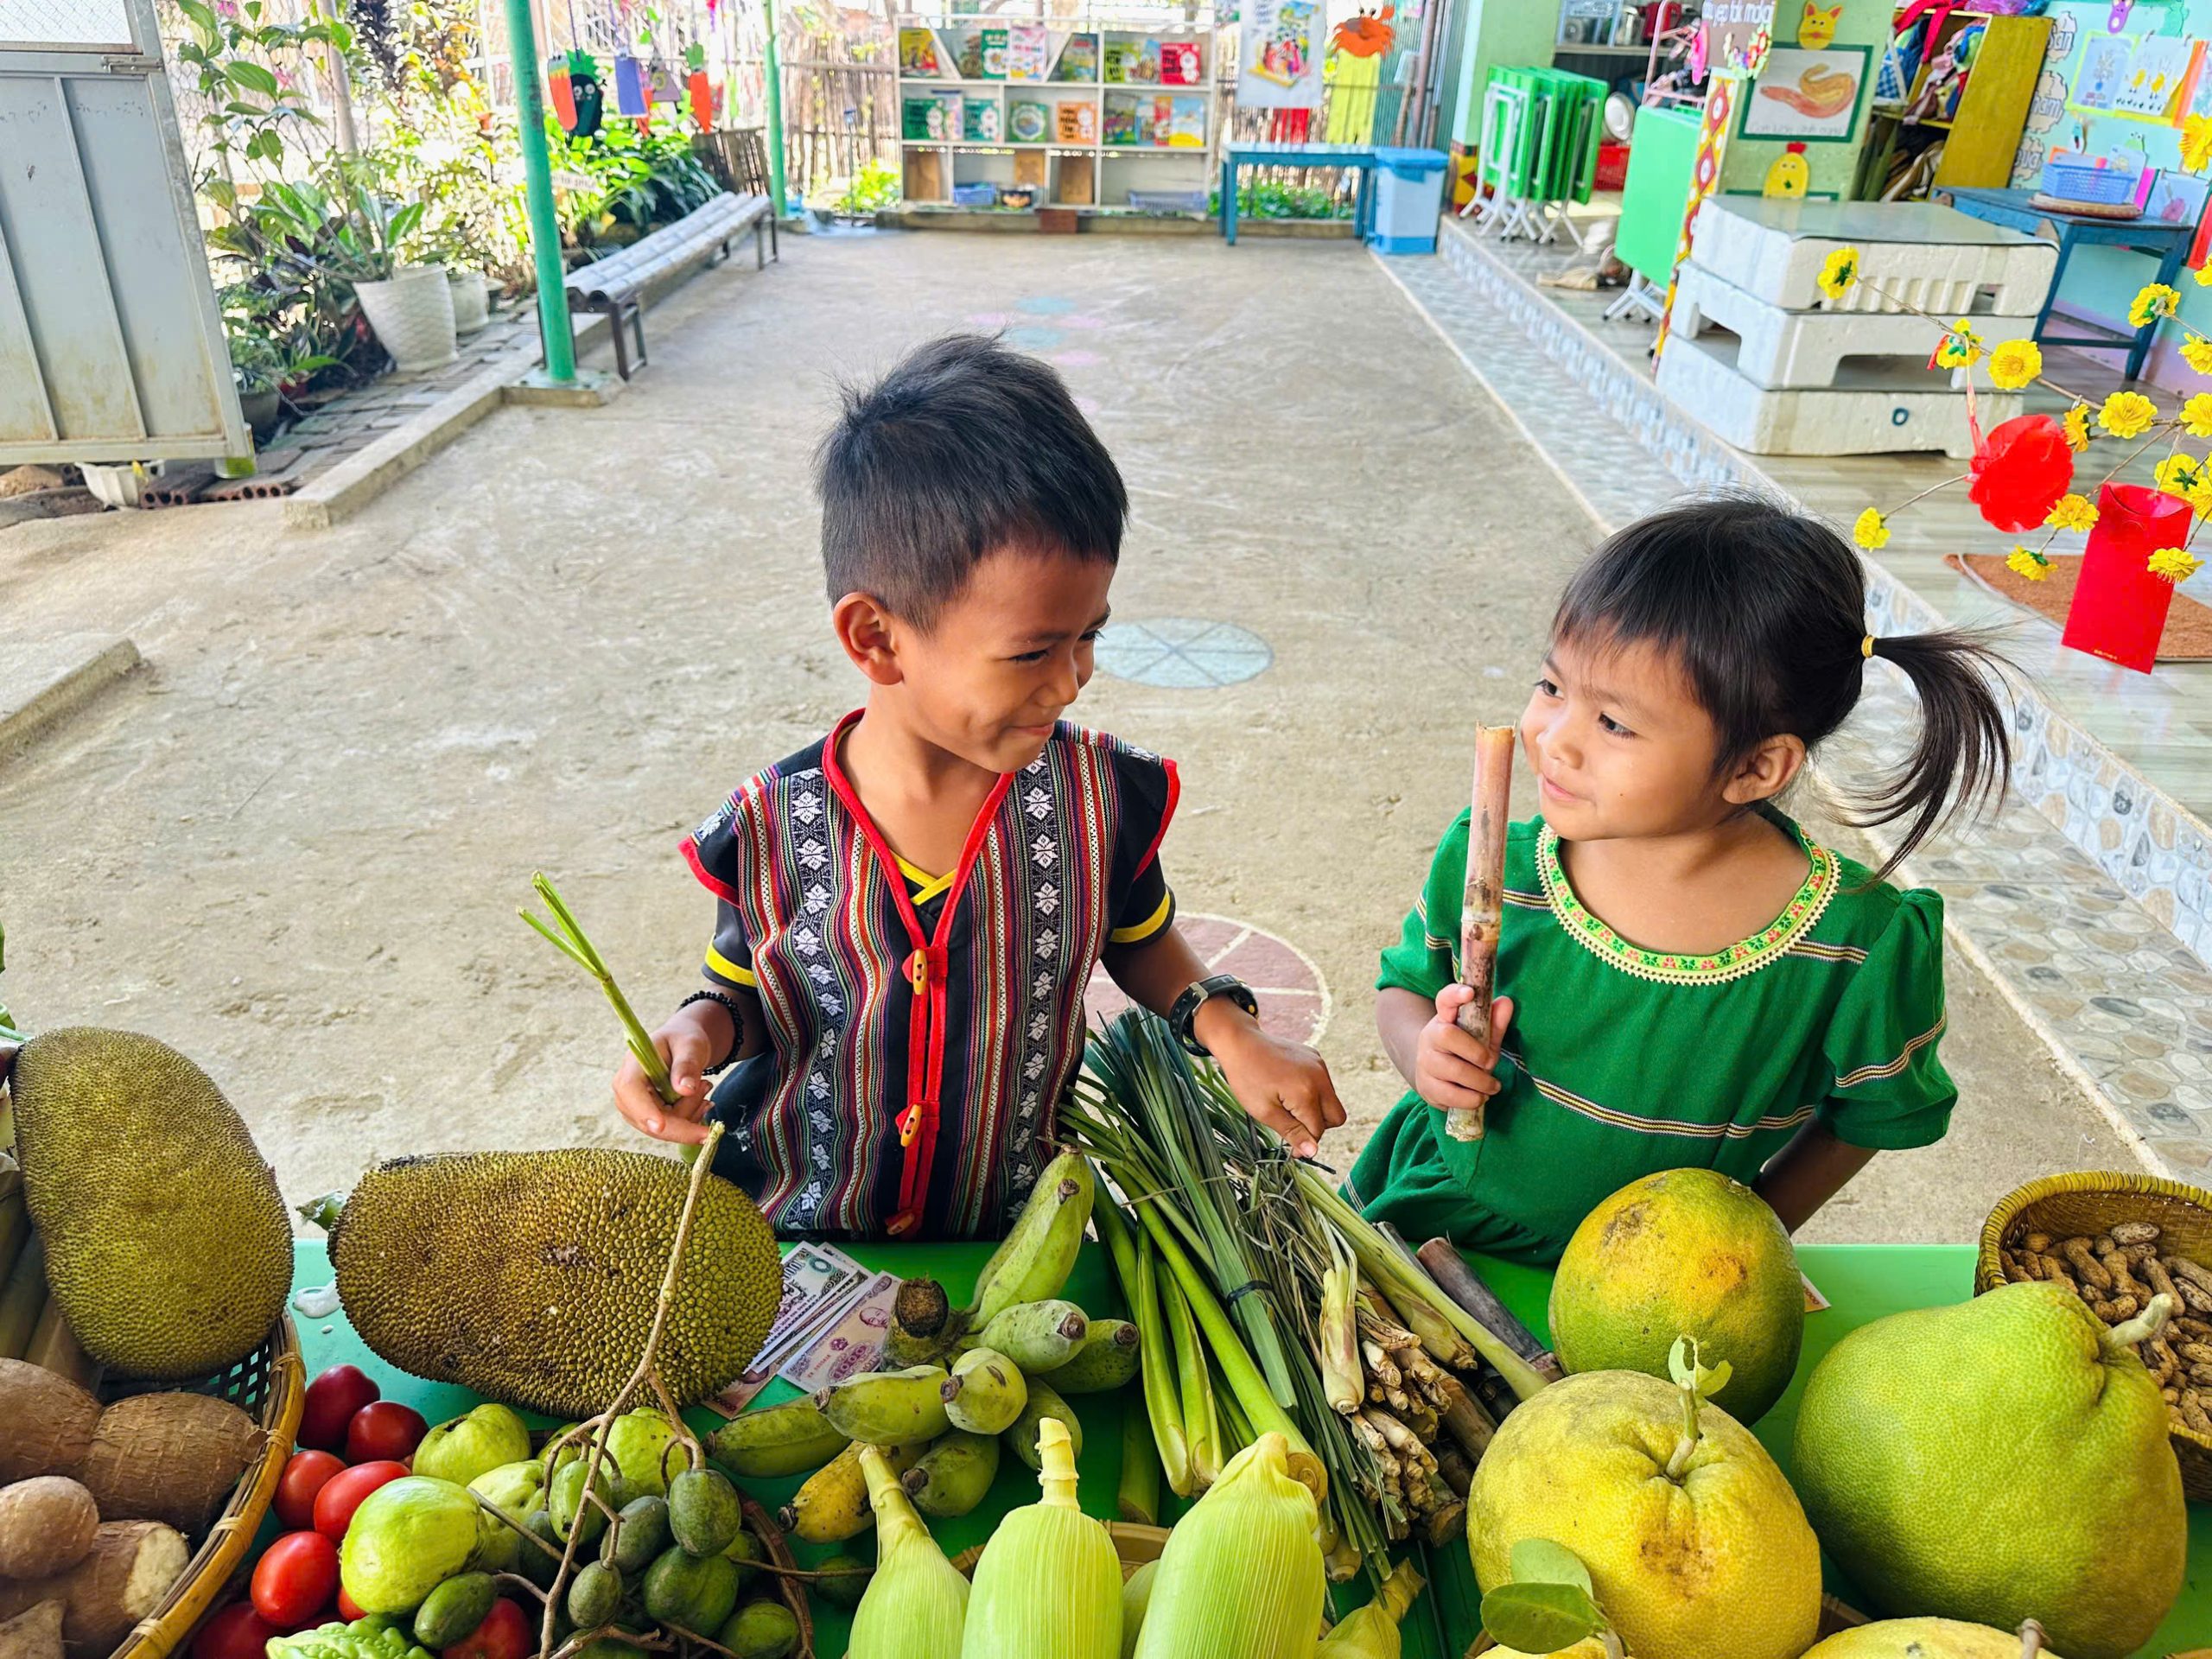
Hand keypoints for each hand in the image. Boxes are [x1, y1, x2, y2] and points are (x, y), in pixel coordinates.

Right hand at [611, 1005, 723, 1145]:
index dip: (643, 1110)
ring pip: (664, 1128)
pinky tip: (700, 1099)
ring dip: (690, 1113)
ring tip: (704, 1085)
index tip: (660, 1126)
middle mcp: (626, 1091)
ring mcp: (635, 1108)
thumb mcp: (690, 1045)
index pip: (630, 1090)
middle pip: (648, 1120)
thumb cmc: (684, 1039)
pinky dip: (689, 1119)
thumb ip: (687, 1064)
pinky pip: (670, 1130)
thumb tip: (685, 1090)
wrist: (683, 1046)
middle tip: (707, 1085)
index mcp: (632, 1065)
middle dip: (684, 1113)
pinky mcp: (647, 1118)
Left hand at [1203, 1007, 1346, 1158]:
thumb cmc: (1247, 1077)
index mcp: (1306, 1092)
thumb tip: (1313, 1153)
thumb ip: (1293, 1132)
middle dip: (1318, 1126)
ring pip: (1331, 1101)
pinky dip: (1311, 1093)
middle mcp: (1319, 1077)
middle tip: (1292, 1124)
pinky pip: (1323, 1084)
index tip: (1291, 1148)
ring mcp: (1319, 1065)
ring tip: (1286, 1104)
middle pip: (1336, 1116)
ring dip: (1314, 1109)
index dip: (1305, 1143)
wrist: (1240, 1042)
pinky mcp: (1315, 1057)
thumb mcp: (1265, 1111)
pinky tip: (1288, 1087)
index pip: (1318, 1130)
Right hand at [1415, 985, 1514, 1115]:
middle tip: (1491, 1063)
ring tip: (1493, 1086)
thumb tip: (1507, 1003)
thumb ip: (1494, 1022)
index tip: (1470, 992)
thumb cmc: (1464, 1053)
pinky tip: (1479, 1097)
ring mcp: (1425, 1063)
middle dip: (1476, 1052)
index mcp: (1444, 1019)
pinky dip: (1471, 1099)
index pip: (1444, 1000)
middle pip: (1448, 1036)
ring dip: (1480, 1081)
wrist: (1434, 1076)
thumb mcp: (1480, 1037)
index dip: (1455, 994)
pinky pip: (1451, 1095)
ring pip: (1452, 1070)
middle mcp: (1430, 1037)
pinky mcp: (1426, 1087)